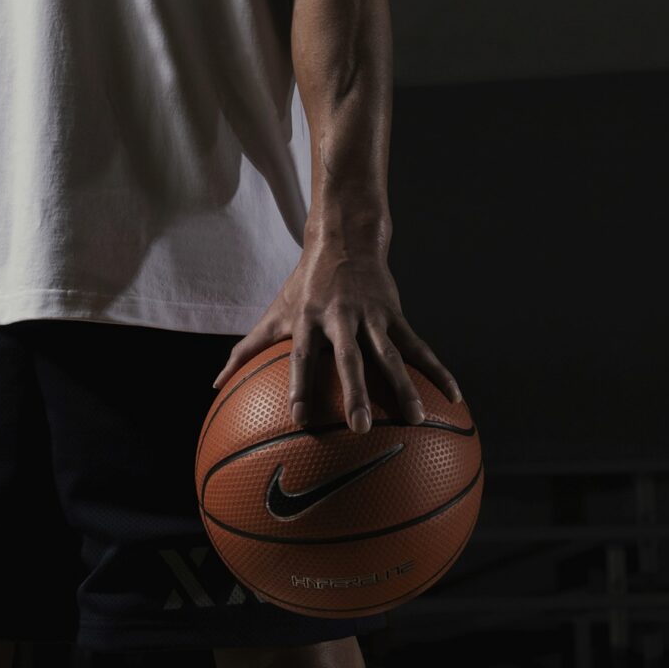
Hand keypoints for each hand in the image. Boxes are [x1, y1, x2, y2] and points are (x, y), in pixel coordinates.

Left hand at [211, 234, 462, 431]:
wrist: (345, 241)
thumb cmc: (304, 286)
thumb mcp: (274, 313)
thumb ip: (246, 350)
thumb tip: (215, 385)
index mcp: (310, 319)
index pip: (303, 356)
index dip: (301, 385)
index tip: (300, 418)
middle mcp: (341, 317)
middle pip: (350, 359)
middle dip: (356, 392)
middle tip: (361, 427)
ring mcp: (372, 316)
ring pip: (390, 355)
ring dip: (404, 387)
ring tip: (415, 419)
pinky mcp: (396, 315)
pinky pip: (419, 347)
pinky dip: (437, 370)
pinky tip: (454, 397)